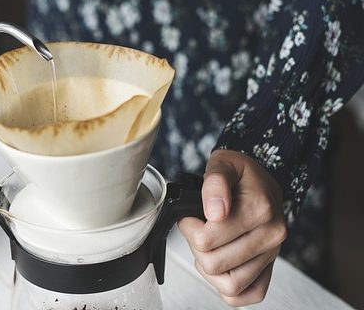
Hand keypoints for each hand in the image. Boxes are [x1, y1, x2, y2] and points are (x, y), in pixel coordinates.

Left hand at [178, 149, 286, 305]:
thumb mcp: (223, 163)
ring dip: (210, 268)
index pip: (206, 239)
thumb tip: (215, 211)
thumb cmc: (241, 175)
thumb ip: (214, 182)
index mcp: (260, 209)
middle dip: (197, 247)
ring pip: (230, 284)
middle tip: (198, 230)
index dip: (188, 227)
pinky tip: (221, 266)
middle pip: (214, 264)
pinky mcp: (270, 268)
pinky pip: (248, 295)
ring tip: (210, 247)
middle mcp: (271, 235)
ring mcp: (272, 255)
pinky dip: (229, 287)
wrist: (263, 181)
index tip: (189, 217)